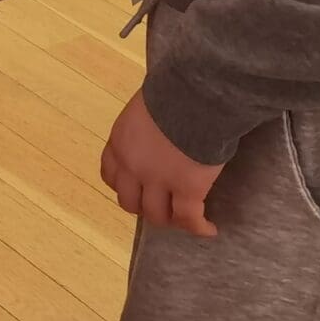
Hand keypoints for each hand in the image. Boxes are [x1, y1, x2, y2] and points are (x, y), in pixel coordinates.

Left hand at [100, 90, 223, 236]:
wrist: (195, 95)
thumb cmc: (174, 91)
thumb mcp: (144, 107)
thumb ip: (144, 127)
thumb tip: (158, 132)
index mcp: (119, 142)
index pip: (110, 175)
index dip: (124, 186)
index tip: (137, 189)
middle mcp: (132, 165)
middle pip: (129, 201)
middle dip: (144, 207)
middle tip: (162, 207)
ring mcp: (158, 180)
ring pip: (157, 215)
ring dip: (170, 220)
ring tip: (185, 220)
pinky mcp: (187, 189)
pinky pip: (189, 218)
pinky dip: (198, 227)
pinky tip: (208, 229)